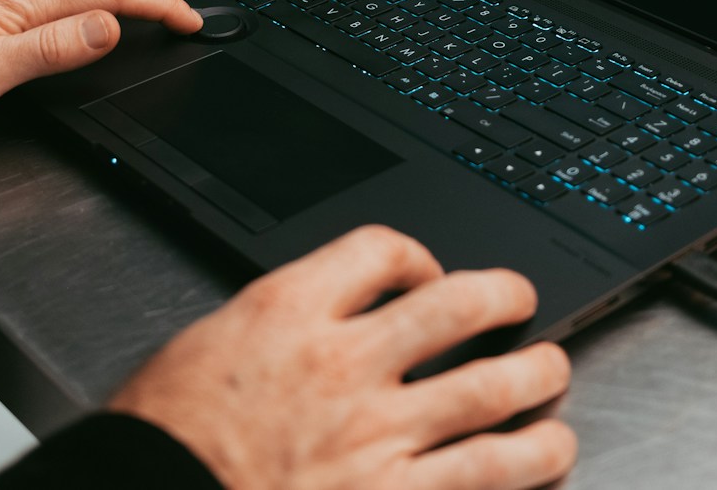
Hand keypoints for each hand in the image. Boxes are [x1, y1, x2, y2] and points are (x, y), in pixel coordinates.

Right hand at [109, 225, 576, 489]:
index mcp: (287, 313)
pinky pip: (488, 475)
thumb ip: (275, 328)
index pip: (378, 249)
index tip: (425, 271)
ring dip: (537, 377)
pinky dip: (529, 461)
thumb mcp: (205, 347)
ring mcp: (376, 437)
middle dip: (504, 297)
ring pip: (491, 390)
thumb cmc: (164, 439)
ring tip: (552, 372)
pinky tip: (547, 453)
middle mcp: (342, 365)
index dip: (415, 254)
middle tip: (521, 300)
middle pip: (457, 306)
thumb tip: (318, 320)